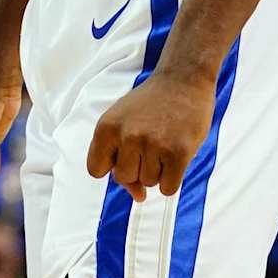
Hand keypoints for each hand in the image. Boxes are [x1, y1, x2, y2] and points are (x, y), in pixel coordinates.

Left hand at [86, 70, 215, 201]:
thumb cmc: (151, 104)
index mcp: (106, 126)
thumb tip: (137, 196)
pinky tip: (175, 157)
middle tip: (149, 146)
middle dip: (136, 169)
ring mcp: (152, 144)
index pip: (95, 169)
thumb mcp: (123, 121)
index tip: (123, 156)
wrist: (182, 80)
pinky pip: (169, 189)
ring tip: (163, 144)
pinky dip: (172, 179)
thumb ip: (120, 155)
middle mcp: (126, 136)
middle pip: (124, 179)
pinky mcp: (177, 153)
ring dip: (157, 171)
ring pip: (148, 183)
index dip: (110, 168)